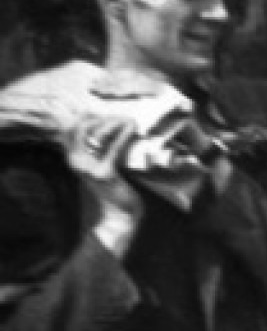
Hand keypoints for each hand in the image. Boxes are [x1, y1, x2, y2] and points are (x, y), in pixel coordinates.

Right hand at [64, 116, 146, 252]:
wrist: (115, 217)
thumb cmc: (111, 190)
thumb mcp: (98, 167)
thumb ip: (96, 150)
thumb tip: (103, 128)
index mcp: (72, 158)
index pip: (70, 127)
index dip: (86, 116)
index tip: (106, 113)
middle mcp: (76, 161)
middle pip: (81, 126)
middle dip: (102, 117)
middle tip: (122, 117)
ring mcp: (88, 167)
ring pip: (96, 133)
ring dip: (114, 123)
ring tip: (129, 121)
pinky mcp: (105, 173)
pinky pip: (113, 148)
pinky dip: (123, 135)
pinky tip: (132, 129)